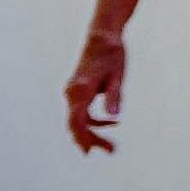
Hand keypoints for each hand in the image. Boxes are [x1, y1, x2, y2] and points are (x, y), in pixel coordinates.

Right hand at [63, 27, 122, 151]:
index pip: (78, 121)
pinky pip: (82, 112)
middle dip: (91, 140)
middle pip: (76, 124)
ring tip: (111, 146)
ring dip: (93, 133)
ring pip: (78, 120)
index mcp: (80, 90)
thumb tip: (114, 116)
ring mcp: (73, 92)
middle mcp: (72, 92)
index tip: (91, 152)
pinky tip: (112, 122)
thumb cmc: (112, 56)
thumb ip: (114, 96)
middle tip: (111, 151)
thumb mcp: (117, 77)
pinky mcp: (78, 91)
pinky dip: (94, 121)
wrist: (102, 38)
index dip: (85, 138)